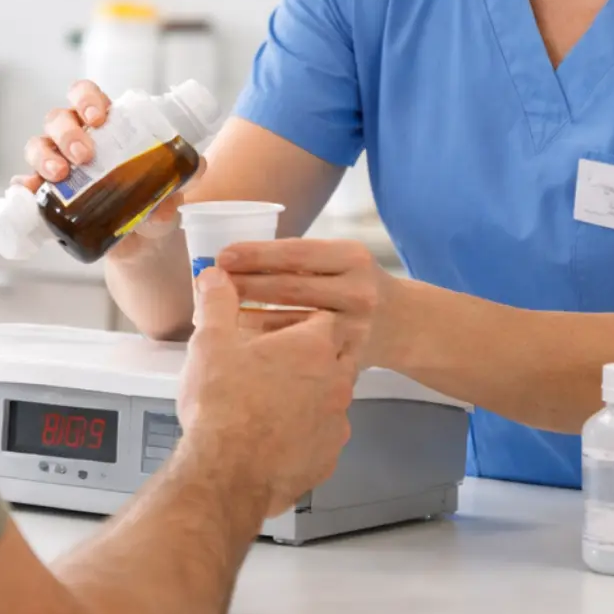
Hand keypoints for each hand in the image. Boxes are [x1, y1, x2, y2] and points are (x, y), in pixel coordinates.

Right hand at [17, 80, 201, 256]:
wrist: (143, 242)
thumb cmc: (154, 201)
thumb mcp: (170, 192)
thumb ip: (175, 190)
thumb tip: (164, 207)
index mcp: (105, 124)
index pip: (86, 95)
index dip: (87, 98)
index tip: (99, 117)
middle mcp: (75, 138)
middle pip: (58, 119)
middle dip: (68, 134)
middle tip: (85, 155)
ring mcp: (58, 164)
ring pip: (38, 145)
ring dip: (45, 157)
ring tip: (60, 174)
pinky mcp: (48, 195)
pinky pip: (26, 183)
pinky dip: (24, 185)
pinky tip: (28, 191)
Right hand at [176, 267, 355, 516]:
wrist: (228, 474)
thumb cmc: (222, 405)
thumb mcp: (211, 342)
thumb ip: (217, 303)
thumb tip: (216, 276)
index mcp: (314, 346)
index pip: (324, 319)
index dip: (300, 321)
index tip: (279, 328)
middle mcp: (337, 382)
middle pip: (336, 356)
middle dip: (311, 357)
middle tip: (274, 363)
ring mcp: (336, 423)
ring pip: (331, 398)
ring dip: (310, 395)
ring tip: (271, 401)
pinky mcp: (328, 457)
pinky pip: (322, 435)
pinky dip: (305, 431)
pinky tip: (276, 434)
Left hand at [219, 239, 402, 368]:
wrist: (404, 324)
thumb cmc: (356, 284)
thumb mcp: (341, 261)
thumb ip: (301, 260)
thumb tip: (234, 257)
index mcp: (352, 258)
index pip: (297, 253)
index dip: (257, 254)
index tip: (223, 256)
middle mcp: (357, 291)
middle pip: (290, 288)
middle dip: (245, 285)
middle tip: (208, 285)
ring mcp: (354, 329)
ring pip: (290, 323)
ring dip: (248, 317)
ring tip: (213, 314)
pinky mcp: (347, 360)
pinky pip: (297, 353)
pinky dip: (265, 346)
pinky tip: (239, 342)